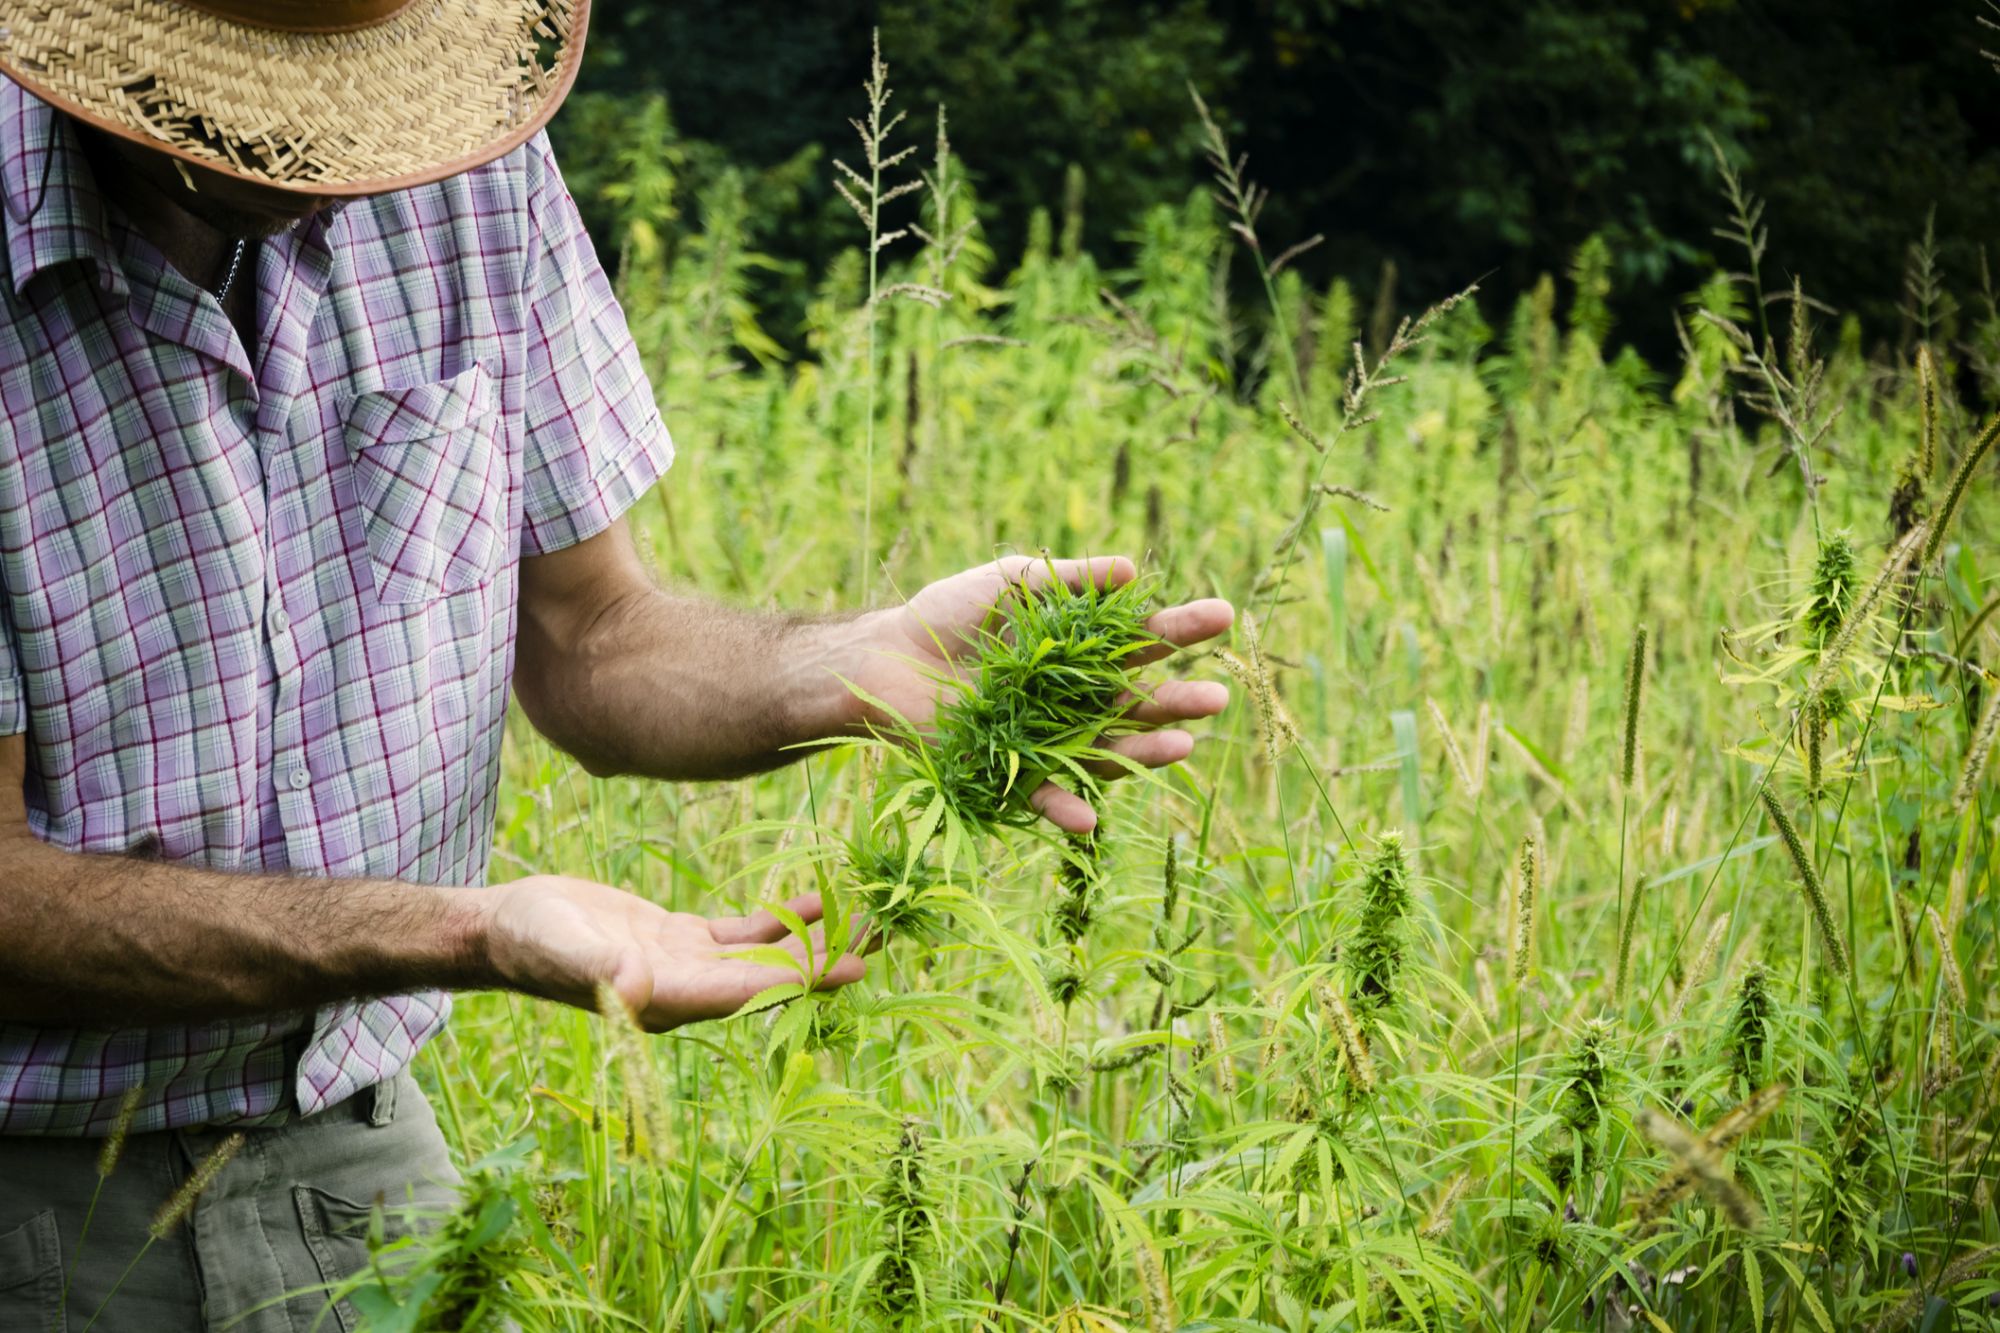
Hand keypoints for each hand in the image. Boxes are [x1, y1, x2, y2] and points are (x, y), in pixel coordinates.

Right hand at [479, 876, 865, 1031]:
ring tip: (868, 920)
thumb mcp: (560, 950)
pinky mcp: (682, 942)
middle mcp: (687, 992)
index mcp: (667, 1002)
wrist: (505, 931)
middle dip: (825, 961)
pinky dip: (781, 921)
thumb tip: (636, 988)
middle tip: (883, 939)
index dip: (800, 981)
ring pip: (766, 957)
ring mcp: (688, 967)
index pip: (747, 993)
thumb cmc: (528, 942)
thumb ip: (599, 970)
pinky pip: (745, 935)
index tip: (851, 968)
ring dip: (814, 940)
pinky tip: (818, 899)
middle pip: (770, 980)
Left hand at [842, 554, 1233, 831]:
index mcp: (1081, 652)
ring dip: (1147, 753)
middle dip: (1180, 701)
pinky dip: (1066, 809)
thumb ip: (1068, 580)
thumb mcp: (1010, 582)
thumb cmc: (944, 616)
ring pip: (1109, 751)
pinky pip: (1043, 795)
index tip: (1224, 614)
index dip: (1182, 628)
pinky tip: (1089, 819)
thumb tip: (1132, 570)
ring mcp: (1048, 738)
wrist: (882, 662)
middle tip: (1217, 696)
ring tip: (1184, 747)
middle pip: (1140, 703)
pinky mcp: (1010, 772)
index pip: (1144, 641)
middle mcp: (1075, 699)